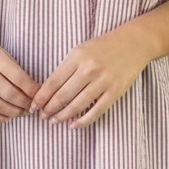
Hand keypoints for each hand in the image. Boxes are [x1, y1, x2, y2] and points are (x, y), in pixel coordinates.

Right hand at [0, 25, 38, 122]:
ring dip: (12, 112)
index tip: (40, 97)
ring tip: (21, 113)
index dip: (32, 90)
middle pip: (8, 93)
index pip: (18, 77)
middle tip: (32, 108)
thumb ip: (11, 67)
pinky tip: (5, 117)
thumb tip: (31, 90)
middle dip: (24, 104)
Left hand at [30, 27, 150, 129]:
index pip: (53, 82)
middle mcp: (89, 69)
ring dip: (62, 116)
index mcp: (77, 57)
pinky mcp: (115, 92)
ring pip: (77, 105)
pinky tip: (73, 125)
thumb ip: (66, 68)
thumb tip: (48, 91)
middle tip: (42, 116)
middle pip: (62, 96)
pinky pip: (96, 111)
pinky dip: (83, 121)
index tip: (33, 106)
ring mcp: (103, 81)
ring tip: (54, 121)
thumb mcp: (81, 50)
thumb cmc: (104, 47)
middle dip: (49, 109)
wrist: (134, 43)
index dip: (41, 97)